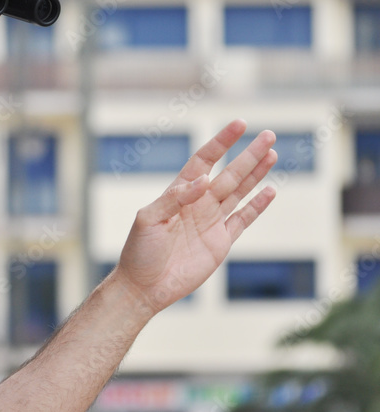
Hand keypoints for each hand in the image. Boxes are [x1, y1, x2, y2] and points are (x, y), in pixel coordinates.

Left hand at [114, 120, 276, 313]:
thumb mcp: (148, 219)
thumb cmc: (139, 251)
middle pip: (230, 173)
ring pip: (239, 191)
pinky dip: (257, 206)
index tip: (240, 124)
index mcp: (179, 192)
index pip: (205, 160)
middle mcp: (199, 203)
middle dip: (249, 154)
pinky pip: (243, 219)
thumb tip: (204, 181)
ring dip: (256, 173)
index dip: (222, 142)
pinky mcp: (221, 242)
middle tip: (269, 134)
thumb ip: (174, 198)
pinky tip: (270, 190)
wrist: (145, 287)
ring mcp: (211, 222)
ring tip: (272, 153)